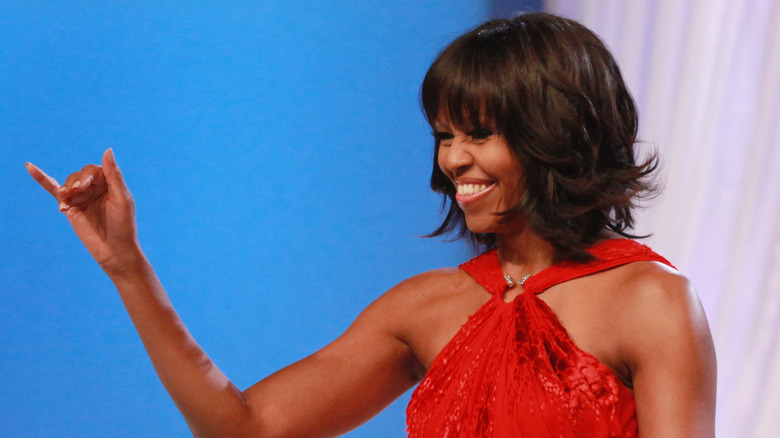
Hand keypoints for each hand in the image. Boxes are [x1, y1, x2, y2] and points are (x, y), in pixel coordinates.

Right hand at [26, 149, 141, 276]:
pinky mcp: (70, 207)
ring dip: (66, 190)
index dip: (88, 176)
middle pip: (80, 176)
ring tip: (67, 201)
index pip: (95, 170)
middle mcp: (95, 188)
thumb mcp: (121, 198)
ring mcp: (82, 197)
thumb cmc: (122, 225)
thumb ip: (114, 175)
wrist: (114, 250)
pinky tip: (30, 167)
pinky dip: (42, 179)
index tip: (85, 186)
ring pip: (68, 184)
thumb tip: (108, 149)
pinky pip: (54, 190)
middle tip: (76, 192)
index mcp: (110, 184)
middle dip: (77, 182)